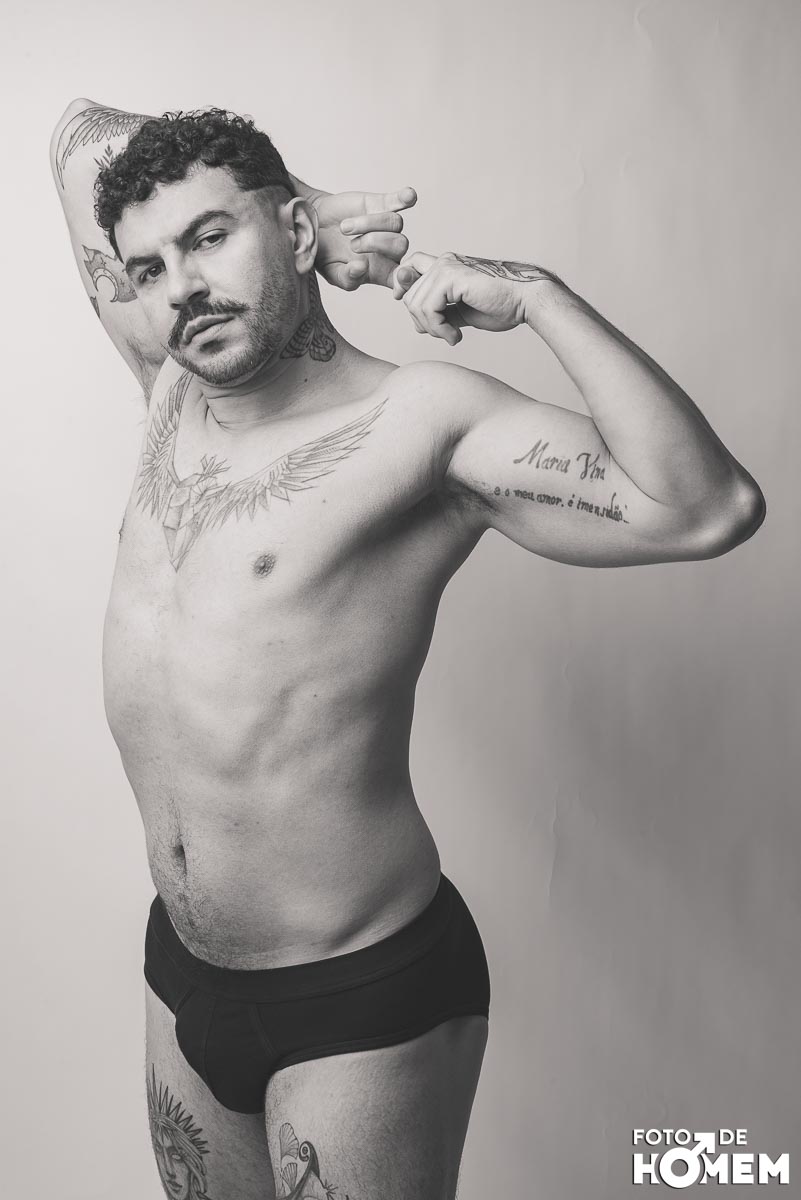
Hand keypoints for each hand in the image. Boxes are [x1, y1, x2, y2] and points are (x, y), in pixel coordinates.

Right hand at [309, 186, 416, 290]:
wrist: (313, 226)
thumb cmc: (325, 254)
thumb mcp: (332, 274)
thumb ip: (348, 278)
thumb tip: (362, 268)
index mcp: (382, 271)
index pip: (403, 277)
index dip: (407, 277)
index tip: (401, 276)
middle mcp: (389, 249)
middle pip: (400, 245)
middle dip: (375, 243)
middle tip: (352, 245)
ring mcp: (386, 225)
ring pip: (395, 223)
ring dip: (369, 224)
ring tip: (344, 227)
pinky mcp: (381, 204)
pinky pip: (400, 201)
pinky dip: (404, 198)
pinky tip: (408, 195)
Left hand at [393, 252, 561, 345]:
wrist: (525, 301)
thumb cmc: (500, 307)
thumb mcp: (460, 313)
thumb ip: (439, 311)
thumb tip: (416, 320)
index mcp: (445, 266)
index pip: (408, 268)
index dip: (402, 287)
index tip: (414, 311)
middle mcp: (443, 261)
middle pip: (408, 293)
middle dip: (421, 321)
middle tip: (444, 334)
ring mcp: (446, 266)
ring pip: (415, 303)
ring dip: (431, 328)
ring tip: (452, 336)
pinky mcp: (451, 277)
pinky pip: (428, 308)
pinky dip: (438, 328)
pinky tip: (455, 336)